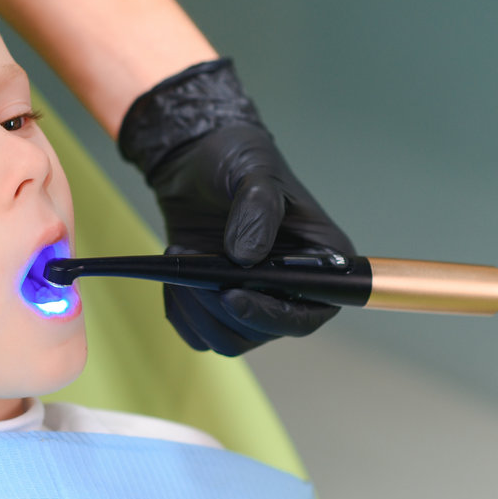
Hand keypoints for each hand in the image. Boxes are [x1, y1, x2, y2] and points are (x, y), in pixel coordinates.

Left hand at [119, 59, 354, 355]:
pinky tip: (175, 274)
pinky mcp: (218, 305)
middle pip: (262, 331)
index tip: (232, 297)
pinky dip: (181, 310)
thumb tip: (246, 258)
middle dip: (220, 307)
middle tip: (191, 266)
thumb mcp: (255, 171)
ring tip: (180, 258)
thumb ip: (258, 210)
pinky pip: (198, 333)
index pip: (309, 312)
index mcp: (322, 261)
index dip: (272, 316)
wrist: (196, 160)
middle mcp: (292, 290)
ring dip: (196, 308)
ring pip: (227, 339)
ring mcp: (255, 300)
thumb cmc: (239, 159)